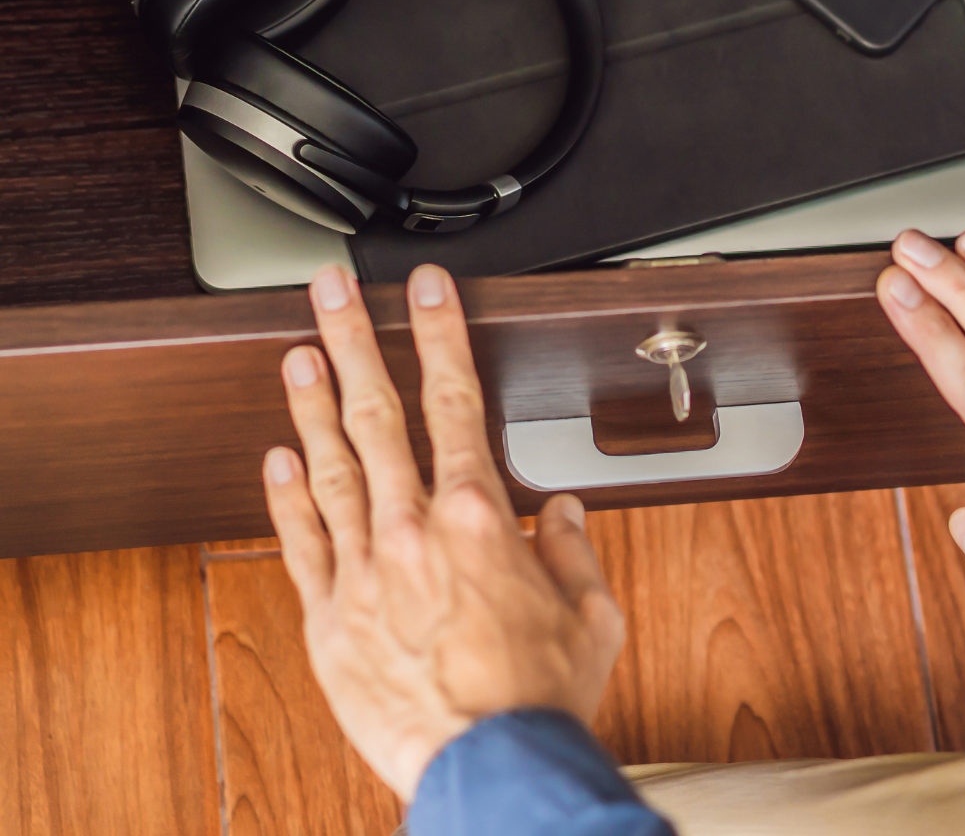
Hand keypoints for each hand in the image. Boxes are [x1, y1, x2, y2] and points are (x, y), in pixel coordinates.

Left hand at [261, 264, 623, 800]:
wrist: (491, 770)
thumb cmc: (539, 696)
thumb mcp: (592, 615)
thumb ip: (577, 551)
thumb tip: (568, 513)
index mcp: (478, 517)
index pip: (456, 398)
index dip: (441, 333)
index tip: (426, 289)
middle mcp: (414, 529)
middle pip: (378, 413)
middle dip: (355, 338)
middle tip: (331, 289)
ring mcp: (364, 569)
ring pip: (331, 466)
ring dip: (312, 403)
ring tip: (297, 352)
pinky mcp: (330, 618)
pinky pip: (303, 543)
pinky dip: (287, 497)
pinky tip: (277, 456)